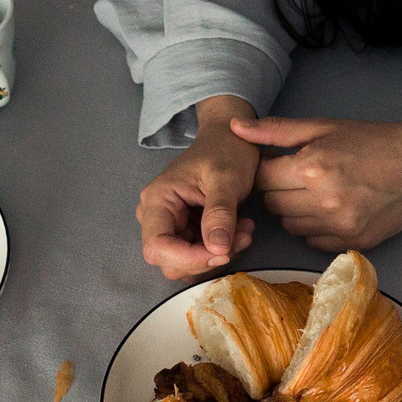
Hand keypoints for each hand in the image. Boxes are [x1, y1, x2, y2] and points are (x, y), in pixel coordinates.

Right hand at [136, 95, 261, 280]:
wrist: (229, 139)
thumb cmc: (225, 151)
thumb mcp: (226, 178)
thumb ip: (220, 213)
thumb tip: (219, 250)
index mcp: (157, 200)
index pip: (158, 247)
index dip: (188, 258)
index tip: (224, 252)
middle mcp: (156, 216)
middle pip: (170, 261)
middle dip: (206, 258)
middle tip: (242, 238)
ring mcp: (170, 225)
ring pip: (186, 263)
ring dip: (216, 256)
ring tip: (244, 231)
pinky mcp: (186, 231)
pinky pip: (198, 255)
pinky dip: (220, 251)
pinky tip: (239, 231)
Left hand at [237, 110, 401, 254]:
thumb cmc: (372, 140)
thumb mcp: (323, 127)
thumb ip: (276, 131)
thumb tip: (235, 129)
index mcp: (313, 167)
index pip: (263, 179)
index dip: (267, 170)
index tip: (280, 164)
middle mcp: (323, 201)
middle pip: (273, 204)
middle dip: (279, 189)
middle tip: (300, 176)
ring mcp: (339, 226)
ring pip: (290, 226)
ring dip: (295, 210)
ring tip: (317, 191)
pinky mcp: (352, 242)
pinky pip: (312, 241)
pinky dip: (314, 227)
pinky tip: (331, 208)